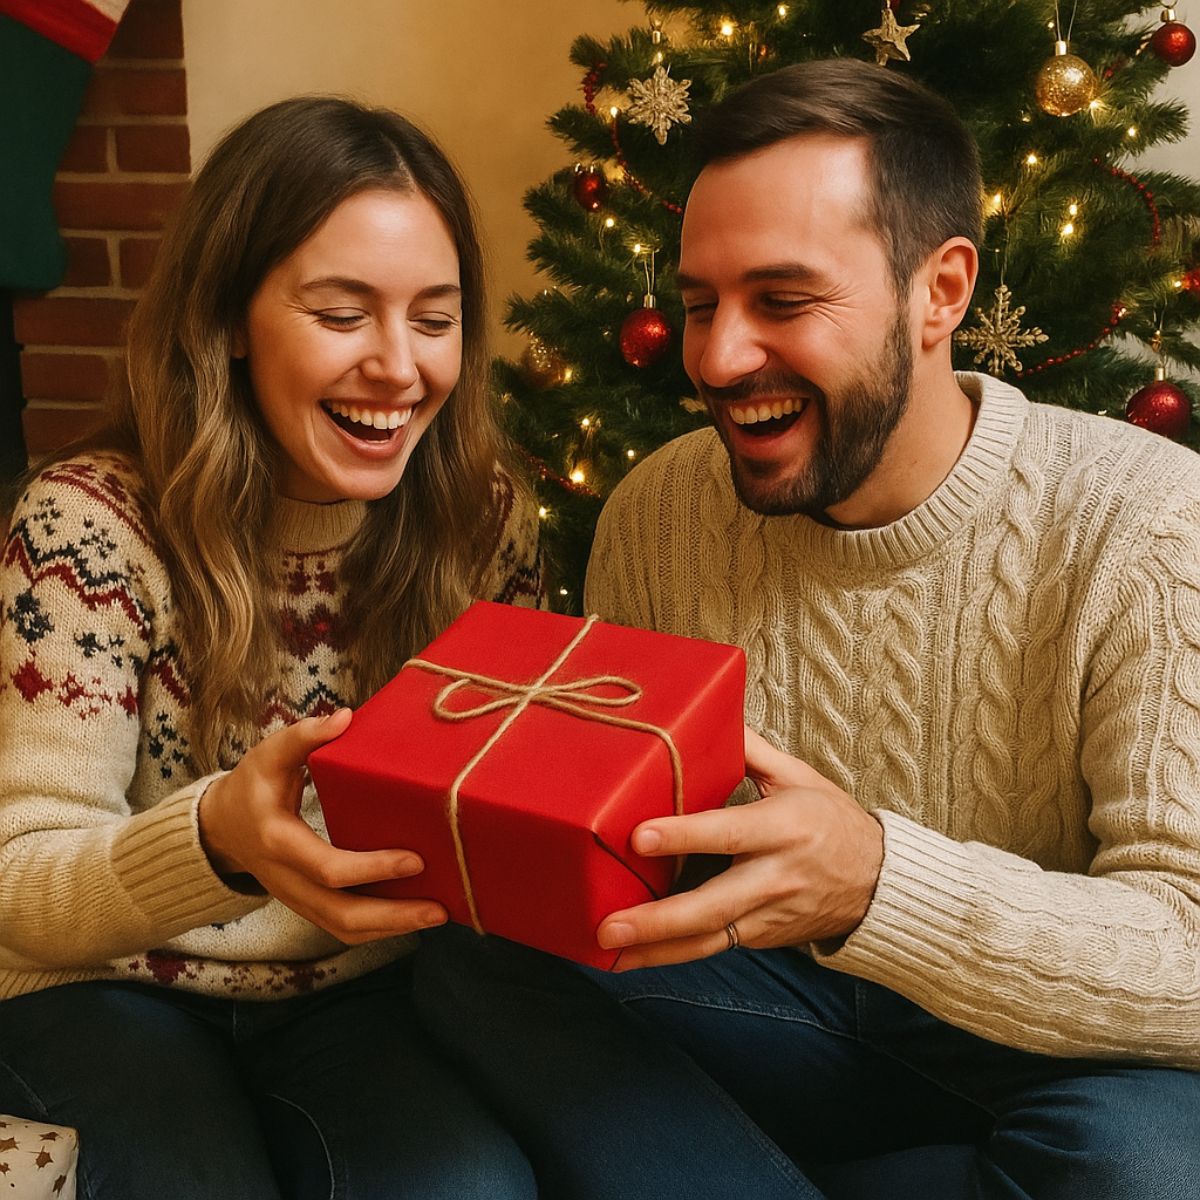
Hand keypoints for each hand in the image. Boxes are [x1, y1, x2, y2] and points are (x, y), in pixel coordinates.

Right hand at [198, 709, 446, 943]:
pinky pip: (341, 927)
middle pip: (340, 915)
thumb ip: (304, 735)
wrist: (221, 826)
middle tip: (439, 909)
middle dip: (392, 916)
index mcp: (278, 842)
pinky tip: (411, 918)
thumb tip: (344, 717)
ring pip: (342, 929)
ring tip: (436, 916)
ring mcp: (296, 899)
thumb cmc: (252, 785)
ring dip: (391, 928)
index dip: (372, 868)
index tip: (415, 860)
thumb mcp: (269, 753)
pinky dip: (378, 928)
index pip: (328, 868)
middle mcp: (286, 880)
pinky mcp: (306, 905)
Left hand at [596, 726, 882, 968]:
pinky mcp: (760, 938)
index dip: (683, 836)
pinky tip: (633, 957)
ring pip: (707, 939)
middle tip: (608, 925)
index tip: (640, 837)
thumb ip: (752, 750)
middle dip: (658, 919)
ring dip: (655, 951)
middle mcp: (774, 877)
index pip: (728, 833)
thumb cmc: (833, 821)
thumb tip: (710, 714)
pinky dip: (673, 954)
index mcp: (783, 829)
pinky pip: (713, 948)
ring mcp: (767, 915)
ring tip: (608, 953)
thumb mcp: (800, 777)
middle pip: (711, 904)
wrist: (879, 883)